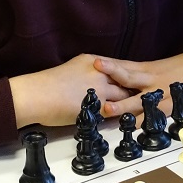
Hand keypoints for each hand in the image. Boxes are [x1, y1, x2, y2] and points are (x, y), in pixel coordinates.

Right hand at [9, 53, 130, 127]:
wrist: (37, 94)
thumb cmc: (48, 83)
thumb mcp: (73, 68)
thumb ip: (88, 72)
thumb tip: (96, 79)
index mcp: (94, 61)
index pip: (119, 67)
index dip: (127, 75)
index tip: (135, 81)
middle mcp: (100, 72)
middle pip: (125, 80)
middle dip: (134, 87)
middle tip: (145, 95)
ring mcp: (100, 89)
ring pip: (123, 96)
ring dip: (130, 103)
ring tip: (140, 108)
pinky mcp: (97, 105)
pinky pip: (114, 111)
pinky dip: (120, 115)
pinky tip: (126, 120)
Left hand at [93, 53, 182, 125]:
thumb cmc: (177, 68)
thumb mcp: (154, 67)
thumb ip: (136, 73)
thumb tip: (113, 79)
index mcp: (145, 68)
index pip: (122, 65)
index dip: (106, 65)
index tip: (89, 64)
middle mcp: (150, 78)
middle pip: (127, 76)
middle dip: (110, 75)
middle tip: (92, 77)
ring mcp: (160, 90)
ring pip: (138, 97)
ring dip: (122, 105)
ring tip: (107, 110)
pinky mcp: (171, 102)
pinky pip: (156, 112)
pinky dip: (145, 119)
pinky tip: (134, 126)